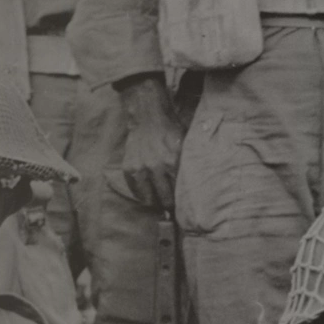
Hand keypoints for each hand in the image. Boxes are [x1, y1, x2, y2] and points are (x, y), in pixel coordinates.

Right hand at [114, 73, 183, 209]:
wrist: (148, 116)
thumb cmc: (170, 131)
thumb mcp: (185, 145)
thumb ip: (187, 166)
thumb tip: (194, 189)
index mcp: (173, 161)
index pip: (179, 192)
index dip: (182, 202)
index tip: (183, 206)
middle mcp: (156, 167)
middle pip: (164, 199)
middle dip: (169, 206)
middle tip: (172, 207)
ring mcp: (140, 168)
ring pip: (148, 199)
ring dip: (154, 203)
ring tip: (159, 201)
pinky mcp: (129, 168)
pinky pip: (135, 191)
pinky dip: (142, 195)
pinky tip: (148, 193)